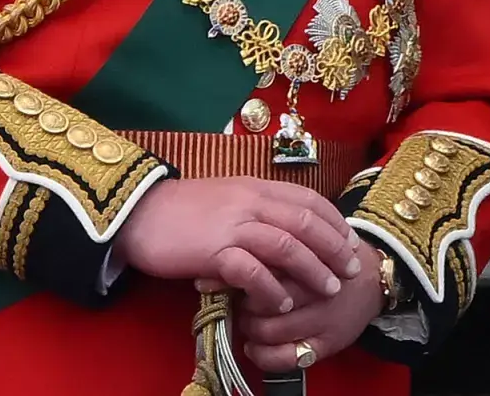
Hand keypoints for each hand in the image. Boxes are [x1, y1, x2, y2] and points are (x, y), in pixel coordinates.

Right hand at [111, 177, 361, 311]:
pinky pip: (251, 271)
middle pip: (305, 222)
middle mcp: (250, 201)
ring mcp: (232, 225)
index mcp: (257, 186)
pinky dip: (272, 287)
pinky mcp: (212, 251)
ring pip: (286, 245)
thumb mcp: (230, 197)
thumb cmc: (185, 209)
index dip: (334, 222)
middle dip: (334, 248)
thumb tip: (292, 226)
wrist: (139, 213)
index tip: (350, 242)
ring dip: (313, 270)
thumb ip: (259, 208)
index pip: (308, 199)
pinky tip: (282, 302)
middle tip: (350, 269)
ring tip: (328, 289)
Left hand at [238, 243, 387, 372]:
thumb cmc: (335, 258)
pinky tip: (253, 346)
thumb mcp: (314, 242)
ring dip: (250, 328)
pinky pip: (286, 359)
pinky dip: (262, 356)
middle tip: (240, 300)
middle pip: (266, 304)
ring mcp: (323, 323)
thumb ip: (283, 247)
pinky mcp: (326, 346)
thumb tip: (240, 253)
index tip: (238, 276)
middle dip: (245, 304)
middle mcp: (319, 295)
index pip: (269, 273)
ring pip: (271, 333)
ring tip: (247, 320)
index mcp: (315, 264)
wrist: (373, 278)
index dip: (247, 277)